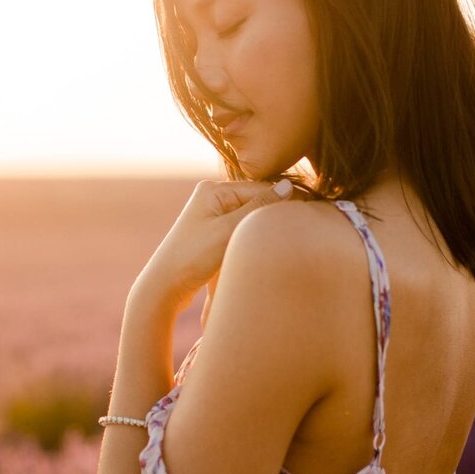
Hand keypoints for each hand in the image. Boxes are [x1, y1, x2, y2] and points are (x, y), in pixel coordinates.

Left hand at [133, 177, 296, 314]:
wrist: (164, 287)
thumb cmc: (193, 258)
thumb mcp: (227, 231)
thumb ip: (258, 207)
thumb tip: (288, 186)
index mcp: (214, 189)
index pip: (262, 189)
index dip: (287, 201)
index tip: (310, 215)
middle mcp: (212, 196)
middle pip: (257, 201)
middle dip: (275, 215)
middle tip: (302, 229)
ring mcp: (212, 215)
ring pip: (251, 217)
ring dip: (264, 229)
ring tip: (286, 240)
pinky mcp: (213, 233)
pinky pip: (241, 230)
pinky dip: (252, 238)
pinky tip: (265, 248)